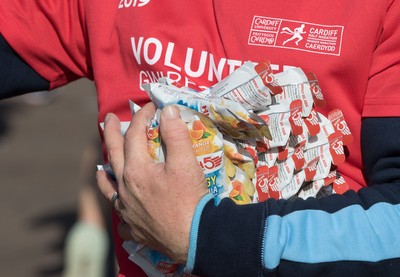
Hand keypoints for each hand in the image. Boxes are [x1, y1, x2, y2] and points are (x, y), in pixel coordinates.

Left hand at [97, 103, 207, 262]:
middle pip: (114, 155)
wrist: (194, 237)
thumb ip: (175, 134)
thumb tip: (168, 110)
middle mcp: (125, 188)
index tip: (151, 107)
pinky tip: (122, 205)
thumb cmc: (189, 199)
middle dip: (112, 133)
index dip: (142, 117)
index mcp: (136, 170)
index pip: (134, 135)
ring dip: (106, 172)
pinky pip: (120, 215)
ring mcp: (126, 210)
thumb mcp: (186, 162)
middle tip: (109, 119)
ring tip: (103, 166)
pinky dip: (119, 205)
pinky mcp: (133, 228)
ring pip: (108, 187)